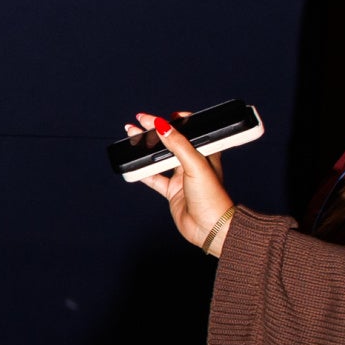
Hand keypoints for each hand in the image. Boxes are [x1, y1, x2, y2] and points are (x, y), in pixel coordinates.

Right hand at [129, 116, 236, 255]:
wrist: (210, 228)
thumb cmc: (212, 198)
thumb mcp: (196, 165)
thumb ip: (178, 145)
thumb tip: (162, 126)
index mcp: (205, 153)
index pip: (189, 131)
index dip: (176, 121)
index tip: (161, 116)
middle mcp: (193, 163)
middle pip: (171, 142)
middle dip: (155, 131)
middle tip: (140, 122)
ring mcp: (182, 178)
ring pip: (160, 158)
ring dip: (146, 149)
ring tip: (132, 136)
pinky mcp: (172, 192)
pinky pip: (154, 178)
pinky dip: (142, 172)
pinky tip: (132, 165)